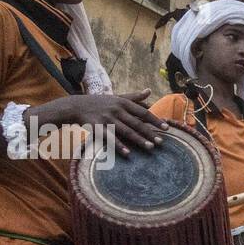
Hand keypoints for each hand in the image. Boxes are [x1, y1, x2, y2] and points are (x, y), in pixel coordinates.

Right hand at [32, 90, 167, 155]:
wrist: (76, 105)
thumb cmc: (101, 102)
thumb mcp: (117, 97)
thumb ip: (134, 97)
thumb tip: (149, 91)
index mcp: (122, 103)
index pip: (142, 112)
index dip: (155, 120)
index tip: (166, 127)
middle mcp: (116, 110)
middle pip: (136, 123)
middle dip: (150, 133)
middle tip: (162, 142)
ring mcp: (107, 119)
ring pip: (126, 131)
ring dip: (139, 140)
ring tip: (150, 147)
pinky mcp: (98, 128)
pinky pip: (110, 139)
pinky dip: (120, 146)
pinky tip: (129, 154)